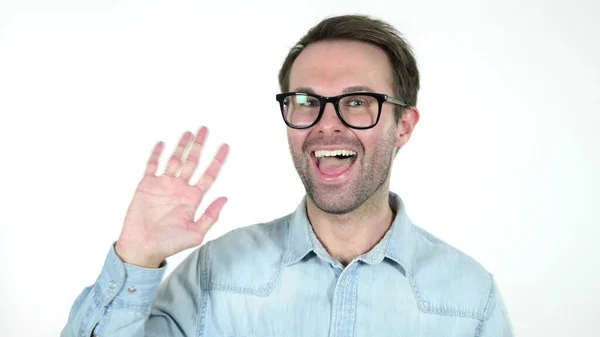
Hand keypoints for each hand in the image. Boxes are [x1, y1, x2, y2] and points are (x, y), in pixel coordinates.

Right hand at [115, 127, 228, 267]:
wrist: (142, 247)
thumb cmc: (168, 244)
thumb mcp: (196, 234)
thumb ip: (210, 216)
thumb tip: (225, 199)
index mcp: (193, 198)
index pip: (209, 175)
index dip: (217, 160)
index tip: (225, 146)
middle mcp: (180, 189)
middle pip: (193, 162)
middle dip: (200, 146)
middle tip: (205, 130)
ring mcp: (163, 185)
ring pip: (175, 160)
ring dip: (182, 146)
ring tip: (189, 132)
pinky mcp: (147, 185)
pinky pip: (152, 166)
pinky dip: (157, 154)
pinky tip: (162, 143)